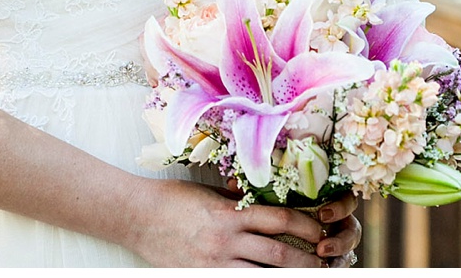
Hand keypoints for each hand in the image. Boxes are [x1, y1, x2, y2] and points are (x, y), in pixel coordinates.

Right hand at [129, 180, 352, 267]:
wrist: (135, 216)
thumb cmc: (170, 199)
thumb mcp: (206, 192)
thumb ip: (236, 200)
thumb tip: (266, 204)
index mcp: (228, 211)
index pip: (279, 218)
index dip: (307, 225)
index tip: (322, 231)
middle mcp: (226, 238)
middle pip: (280, 253)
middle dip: (309, 261)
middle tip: (325, 263)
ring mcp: (215, 261)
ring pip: (265, 275)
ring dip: (291, 276)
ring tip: (307, 276)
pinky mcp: (203, 275)